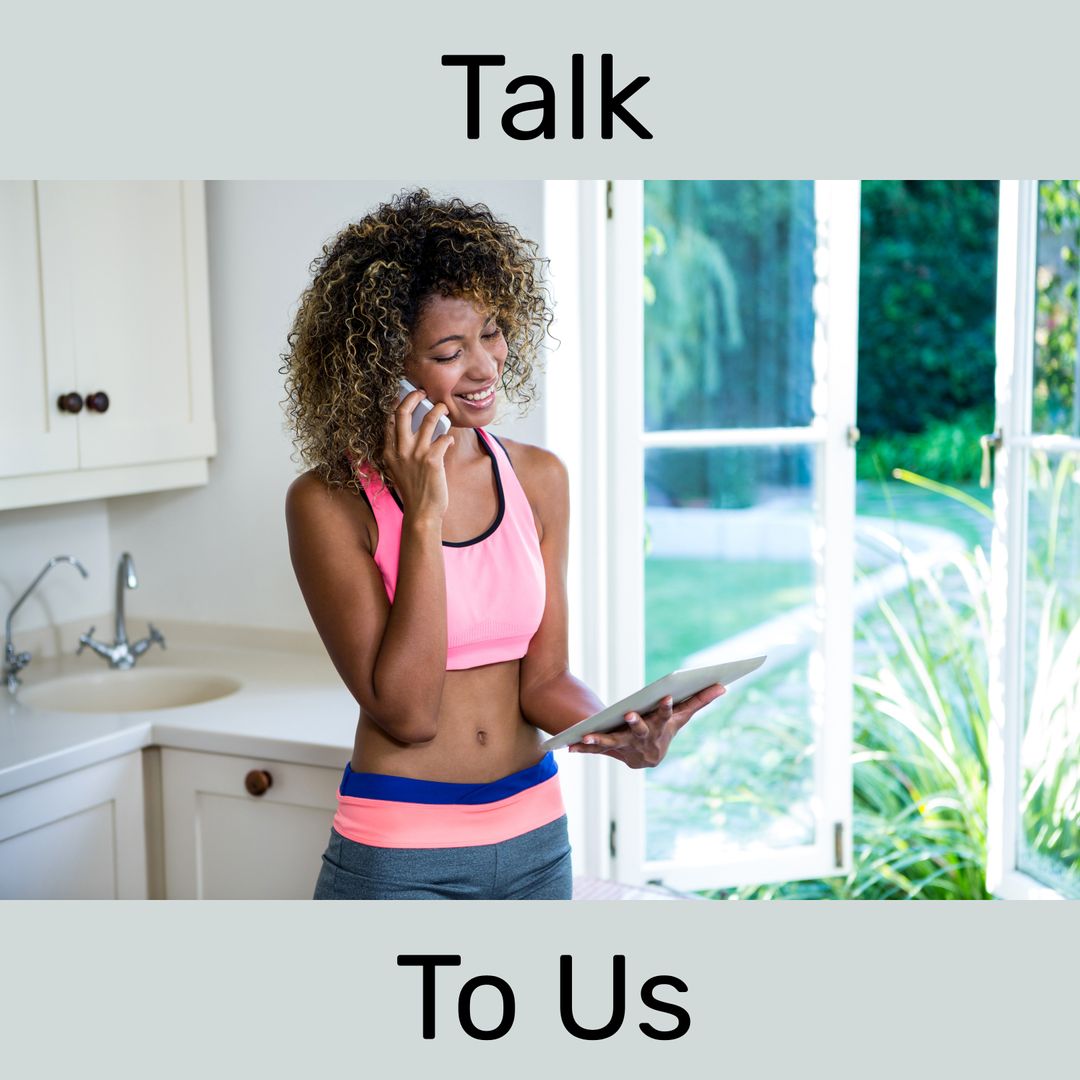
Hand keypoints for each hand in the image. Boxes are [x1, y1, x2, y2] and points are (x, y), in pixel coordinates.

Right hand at [384, 389, 453, 519]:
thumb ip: (402, 451)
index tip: (408, 396)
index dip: (399, 404)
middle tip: (423, 392)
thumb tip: (415, 431)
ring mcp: (416, 454)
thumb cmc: (413, 490)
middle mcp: (400, 450)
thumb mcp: (398, 469)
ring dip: (438, 410)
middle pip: (402, 412)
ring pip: (428, 420)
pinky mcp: (432, 460)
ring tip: (444, 408)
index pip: (389, 420)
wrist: (422, 512)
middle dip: (413, 397)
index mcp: (389, 452)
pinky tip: (448, 440)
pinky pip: (443, 438)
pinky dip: (448, 437)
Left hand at [567, 683, 725, 768]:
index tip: (667, 696)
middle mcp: (643, 742)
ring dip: (601, 741)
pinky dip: (583, 749)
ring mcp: (625, 749)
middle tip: (630, 713)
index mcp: (660, 731)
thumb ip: (699, 701)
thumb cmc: (664, 730)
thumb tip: (723, 685)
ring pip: (613, 744)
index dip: (666, 709)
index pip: (666, 718)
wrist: (646, 758)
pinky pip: (595, 751)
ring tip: (589, 735)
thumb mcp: (681, 717)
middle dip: (636, 723)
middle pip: (640, 732)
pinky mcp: (609, 751)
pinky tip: (569, 747)